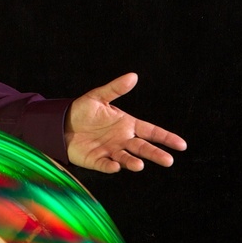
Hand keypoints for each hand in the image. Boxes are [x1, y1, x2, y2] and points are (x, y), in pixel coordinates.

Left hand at [65, 73, 186, 172]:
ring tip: (139, 165)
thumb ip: (115, 88)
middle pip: (142, 148)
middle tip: (168, 160)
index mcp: (127, 125)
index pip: (151, 132)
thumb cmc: (82, 111)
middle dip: (155, 154)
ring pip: (126, 158)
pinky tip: (115, 166)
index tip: (181, 145)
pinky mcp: (95, 160)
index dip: (166, 138)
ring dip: (133, 162)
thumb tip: (133, 76)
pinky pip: (104, 165)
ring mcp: (109, 151)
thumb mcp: (98, 97)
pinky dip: (110, 167)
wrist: (60, 123)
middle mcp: (122, 140)